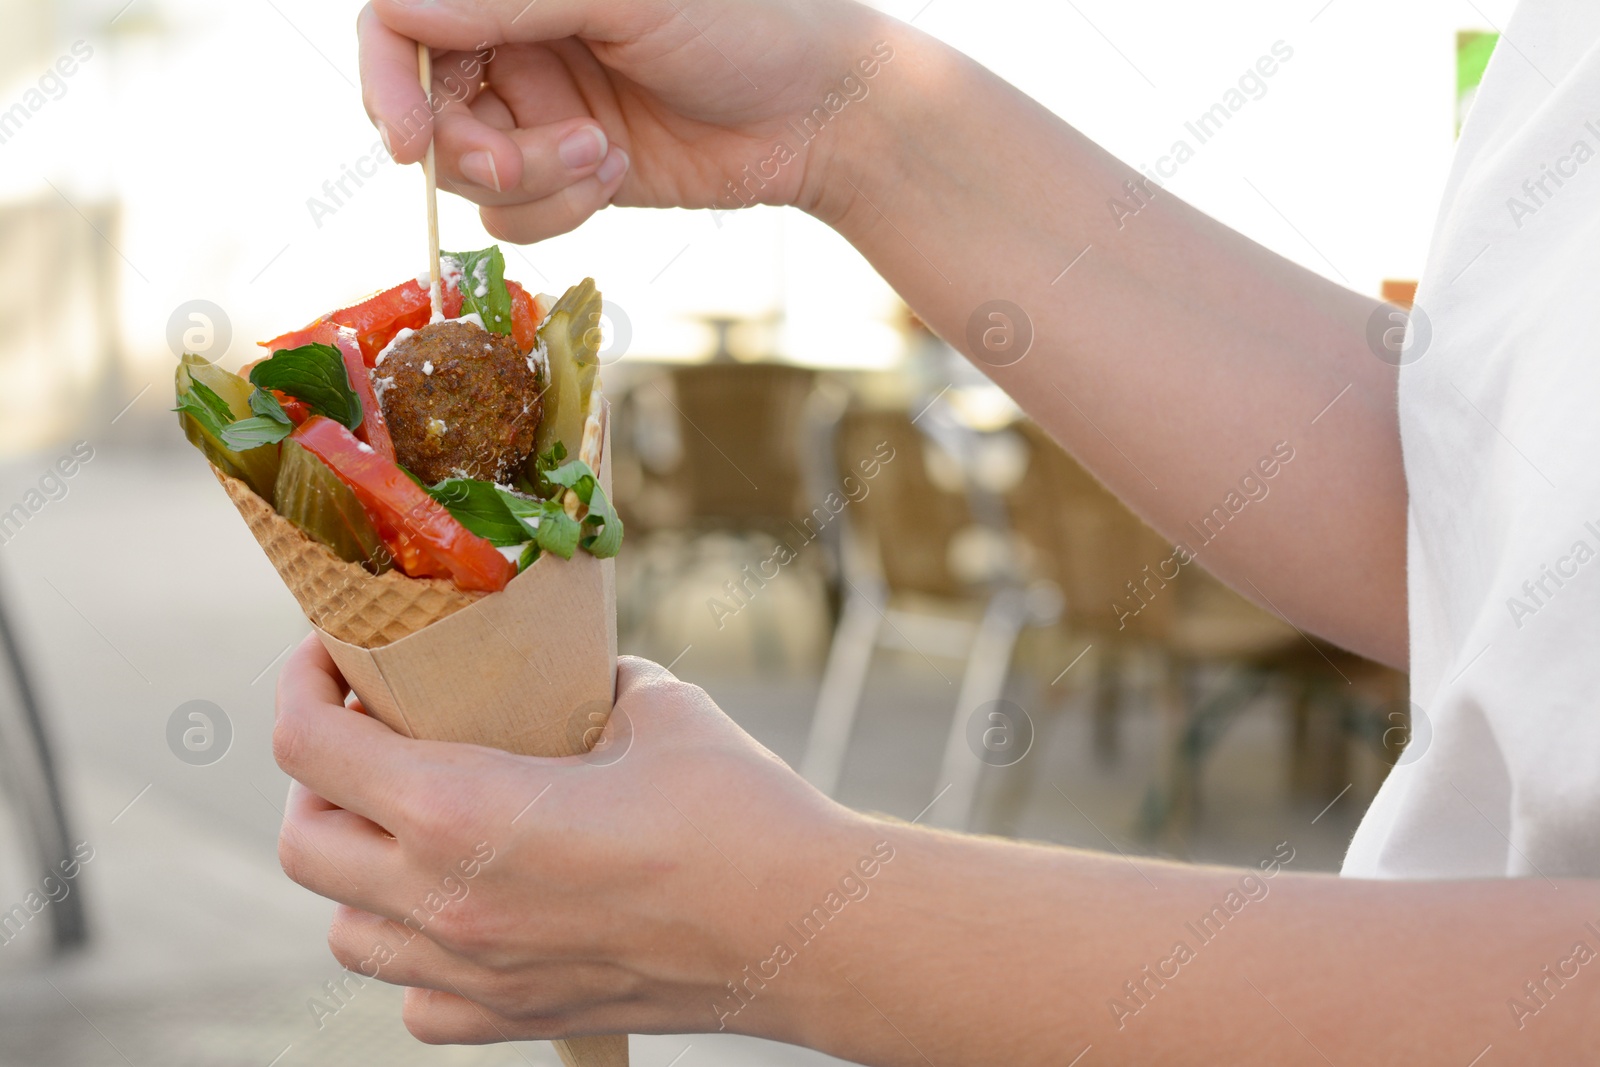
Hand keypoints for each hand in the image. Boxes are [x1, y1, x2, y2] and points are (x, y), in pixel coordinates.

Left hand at [270, 635, 867, 1043]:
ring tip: (408, 830)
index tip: (327, 659)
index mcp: (463, 809)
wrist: (804, 927)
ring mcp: (475, 973)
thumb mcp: (653, 705)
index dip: (299, 687)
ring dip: (356, 872)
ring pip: (344, 933)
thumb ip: (582, 683)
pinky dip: (415, 955)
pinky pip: (414, 1001)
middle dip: (317, 780)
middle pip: (302, 843)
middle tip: (370, 741)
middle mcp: (446, 901)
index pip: (309, 748)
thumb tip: (563, 675)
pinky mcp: (516, 1020)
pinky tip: (464, 913)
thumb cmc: (737, 808)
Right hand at [357, 0, 894, 241]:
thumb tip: (400, 11)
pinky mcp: (569, 174)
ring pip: (469, 172)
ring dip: (530, 177)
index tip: (409, 139)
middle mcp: (515, 41)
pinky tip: (618, 172)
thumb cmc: (744, 24)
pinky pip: (516, 215)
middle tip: (518, 164)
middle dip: (466, 148)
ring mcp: (539, 111)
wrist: (820, 111)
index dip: (389, 80)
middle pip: (425, 109)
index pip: (402, 21)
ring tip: (604, 154)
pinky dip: (558, 207)